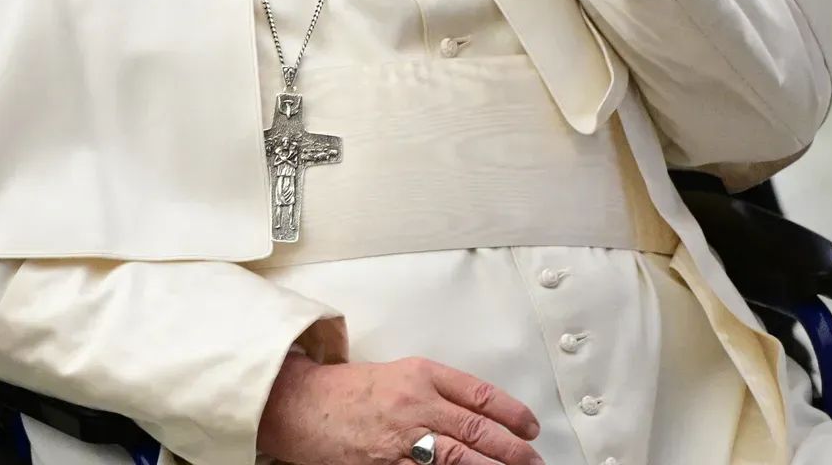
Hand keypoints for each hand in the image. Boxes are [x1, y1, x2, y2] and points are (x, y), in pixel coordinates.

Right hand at [259, 355, 541, 464]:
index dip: (512, 412)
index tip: (530, 426)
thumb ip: (437, 389)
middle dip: (514, 450)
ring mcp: (401, 440)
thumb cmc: (343, 391)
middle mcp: (414, 405)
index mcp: (419, 375)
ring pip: (462, 458)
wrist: (298, 404)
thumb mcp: (396, 374)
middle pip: (478, 428)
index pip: (480, 393)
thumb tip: (480, 413)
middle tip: (534, 460)